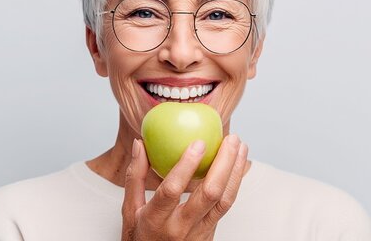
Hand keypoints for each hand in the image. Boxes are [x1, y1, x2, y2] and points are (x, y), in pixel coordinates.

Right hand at [121, 134, 247, 240]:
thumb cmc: (140, 237)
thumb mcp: (129, 210)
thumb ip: (135, 177)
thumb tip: (140, 144)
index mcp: (155, 221)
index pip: (172, 190)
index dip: (186, 165)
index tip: (198, 142)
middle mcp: (180, 228)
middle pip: (209, 193)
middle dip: (224, 163)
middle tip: (230, 139)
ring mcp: (199, 233)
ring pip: (225, 201)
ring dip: (236, 171)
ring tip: (241, 147)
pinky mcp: (210, 234)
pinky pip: (226, 206)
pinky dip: (234, 183)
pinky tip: (237, 166)